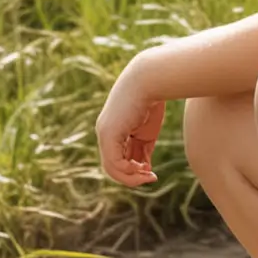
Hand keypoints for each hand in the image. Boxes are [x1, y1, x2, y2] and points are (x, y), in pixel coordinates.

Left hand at [96, 57, 163, 185]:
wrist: (150, 79)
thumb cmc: (153, 98)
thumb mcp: (147, 129)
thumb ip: (142, 146)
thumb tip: (144, 165)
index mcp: (113, 129)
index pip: (118, 158)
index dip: (134, 170)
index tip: (151, 171)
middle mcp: (104, 132)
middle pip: (113, 166)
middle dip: (132, 176)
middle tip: (151, 177)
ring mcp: (104, 133)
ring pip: (112, 168)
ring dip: (131, 177)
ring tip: (149, 176)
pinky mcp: (108, 134)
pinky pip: (114, 162)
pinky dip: (129, 171)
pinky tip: (144, 170)